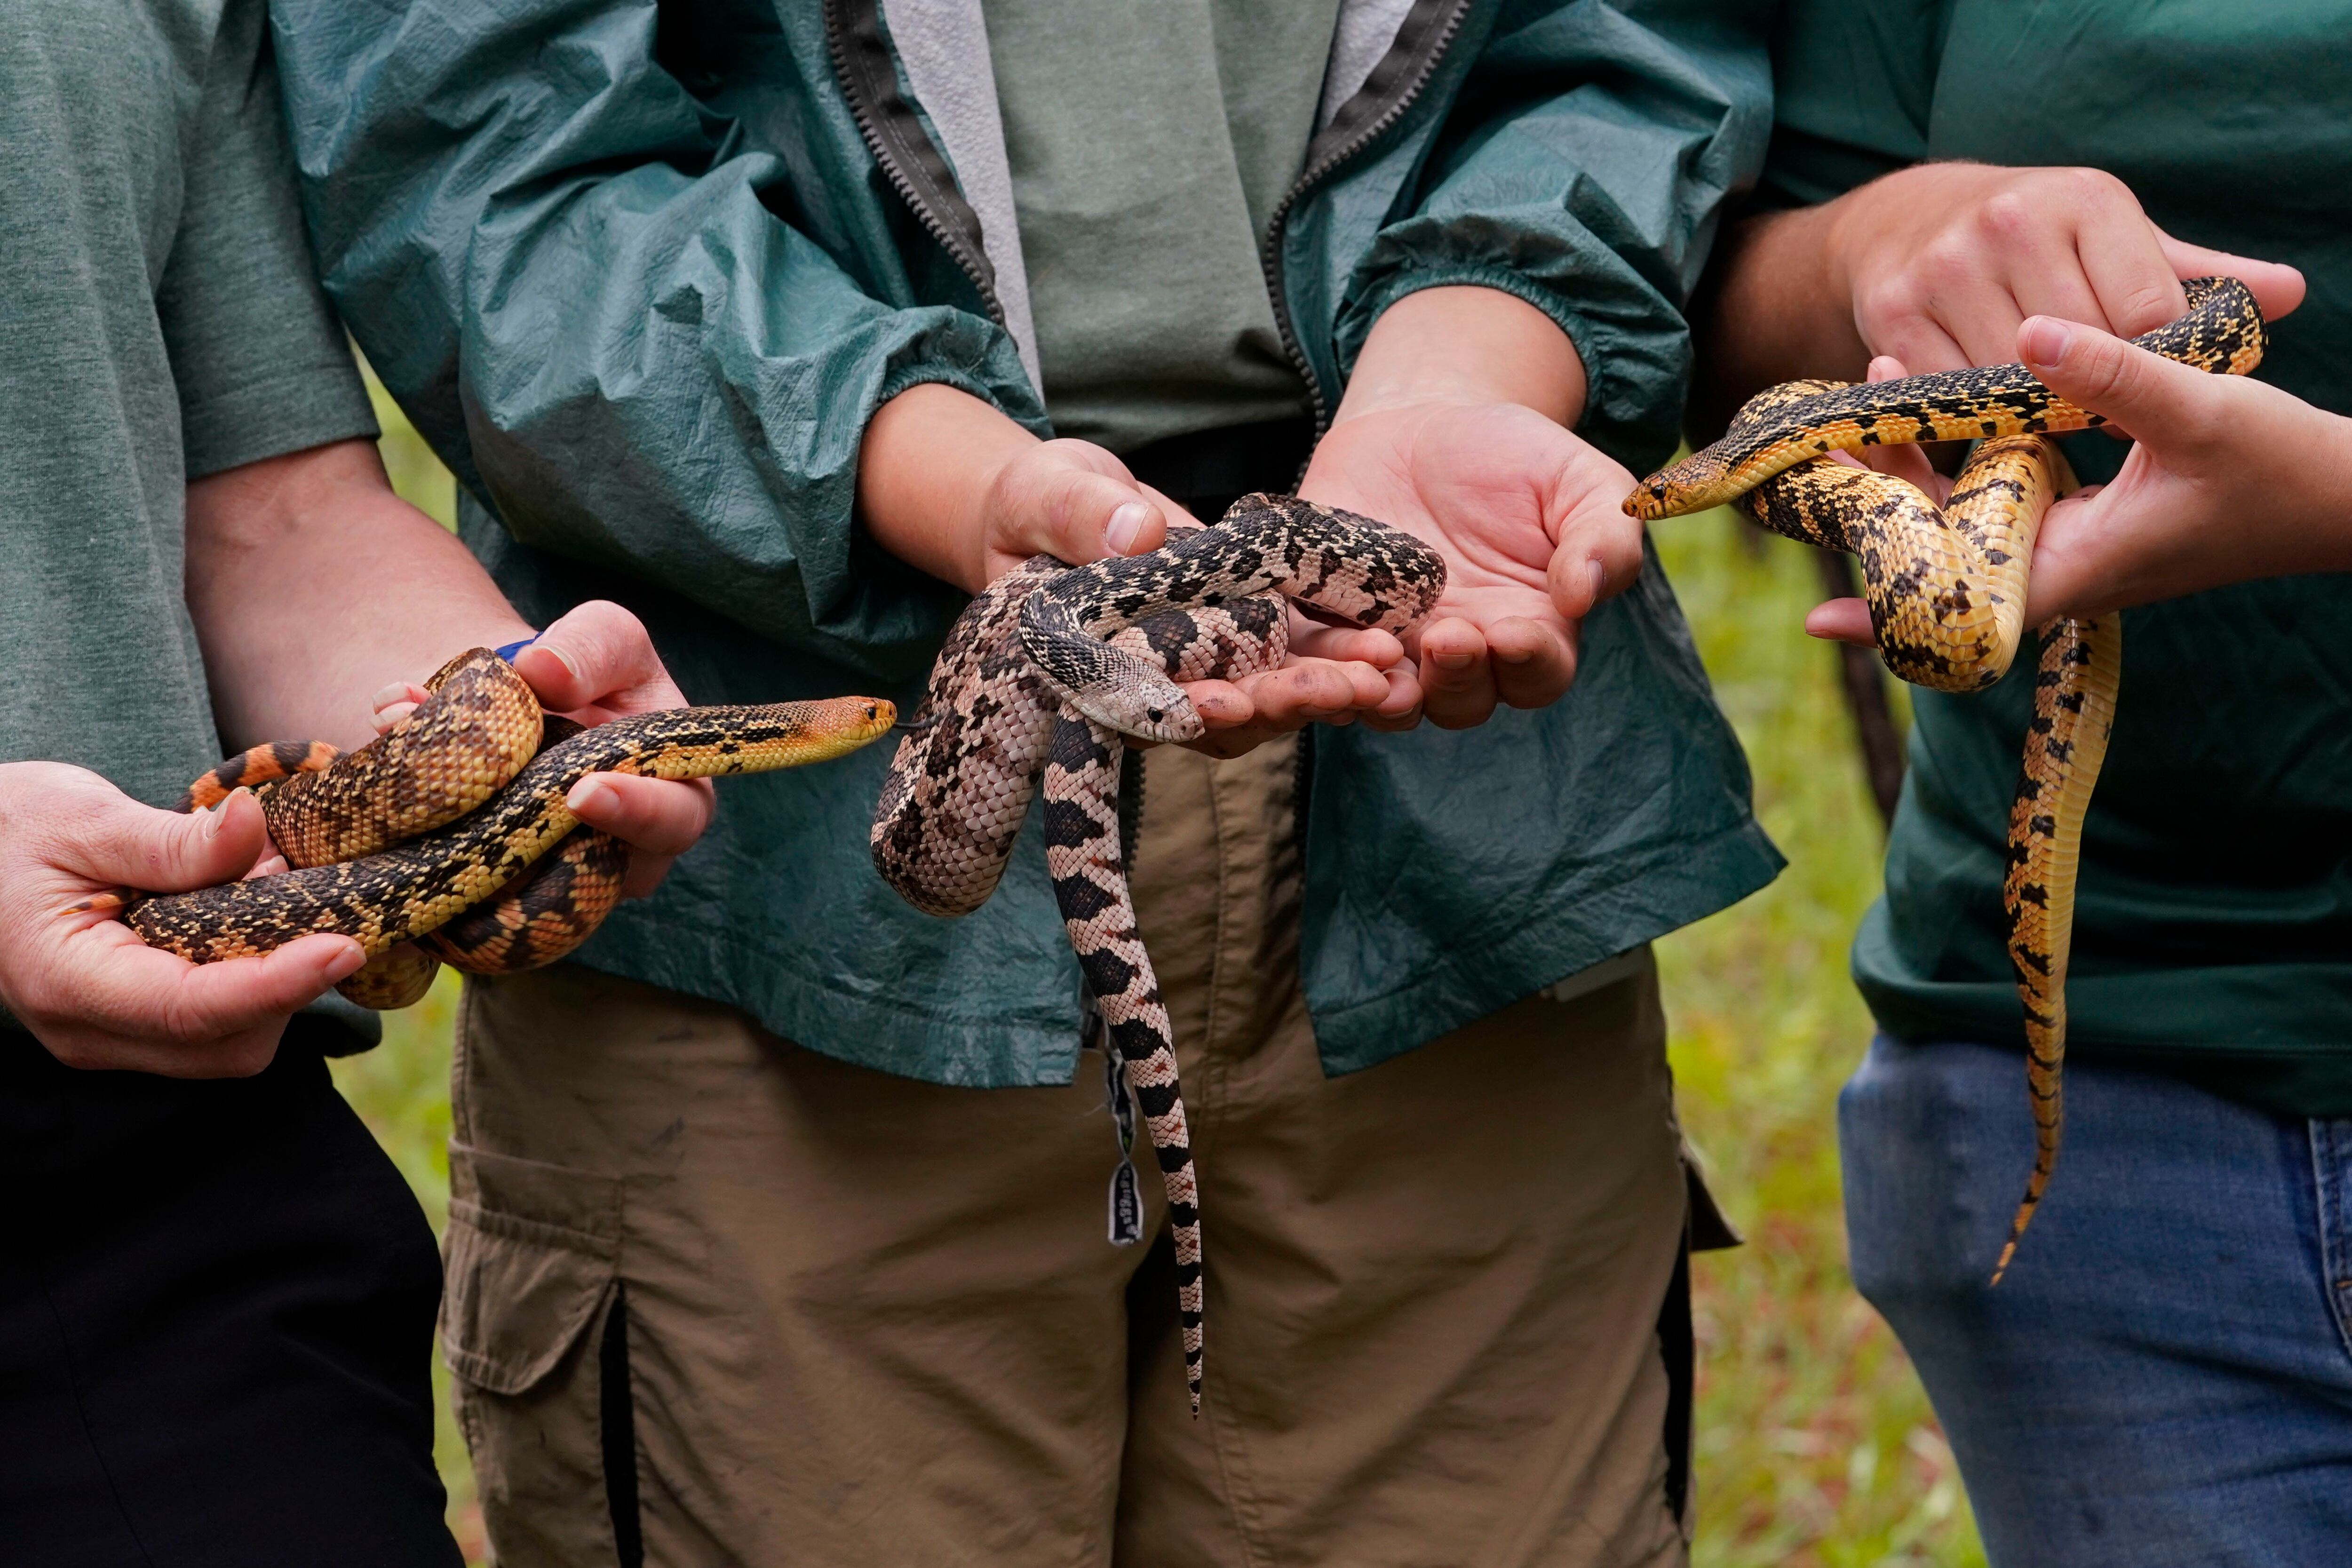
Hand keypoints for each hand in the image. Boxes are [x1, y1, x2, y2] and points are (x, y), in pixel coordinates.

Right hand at [0, 763, 365, 1075]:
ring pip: (231, 1044)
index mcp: (67, 981)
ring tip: (264, 890)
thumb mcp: (81, 816)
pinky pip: (217, 1028)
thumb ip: (172, 840)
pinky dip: (253, 982)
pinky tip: (248, 915)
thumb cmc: (10, 826)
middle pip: (226, 1041)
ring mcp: (112, 1038)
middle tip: (298, 888)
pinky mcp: (135, 1028)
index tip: (345, 946)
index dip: (278, 983)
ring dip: (274, 981)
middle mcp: (89, 1031)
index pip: (192, 1009)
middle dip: (284, 980)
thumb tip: (255, 826)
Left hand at [372, 601, 715, 898]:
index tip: (584, 792)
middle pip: (590, 882)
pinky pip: (454, 895)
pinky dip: (407, 839)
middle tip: (482, 814)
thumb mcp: (602, 638)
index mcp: (673, 797)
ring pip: (513, 893)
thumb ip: (590, 646)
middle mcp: (620, 860)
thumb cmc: (581, 674)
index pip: (674, 820)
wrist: (509, 710)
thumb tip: (544, 672)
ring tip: (393, 746)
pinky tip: (369, 775)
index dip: (639, 813)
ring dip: (450, 833)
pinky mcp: (487, 899)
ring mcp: (553, 889)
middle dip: (530, 844)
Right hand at [857, 383, 1404, 753]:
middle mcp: (1158, 688)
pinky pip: (1295, 657)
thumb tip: (1136, 532)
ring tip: (1385, 667)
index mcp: (1094, 672)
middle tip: (1351, 689)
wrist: (1058, 508)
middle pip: (1226, 716)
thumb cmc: (1031, 506)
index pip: (1142, 707)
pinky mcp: (1242, 639)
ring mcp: (1204, 668)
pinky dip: (1338, 654)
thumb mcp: (1042, 496)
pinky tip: (1390, 644)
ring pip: (1272, 697)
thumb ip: (1077, 514)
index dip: (1185, 710)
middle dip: (1285, 704)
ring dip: (1328, 687)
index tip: (1226, 702)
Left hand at [1302, 286, 1638, 729]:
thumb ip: (1601, 535)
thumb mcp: (1576, 481)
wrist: (1422, 424)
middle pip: (1461, 701)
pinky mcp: (1327, 627)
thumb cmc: (1513, 457)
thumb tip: (1586, 593)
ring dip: (1383, 693)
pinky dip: (1315, 669)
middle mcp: (1460, 656)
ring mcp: (1391, 647)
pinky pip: (1317, 667)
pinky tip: (1314, 655)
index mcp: (1529, 632)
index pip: (1536, 673)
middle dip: (1455, 677)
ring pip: (1388, 700)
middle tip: (1446, 638)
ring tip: (1380, 662)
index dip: (1528, 663)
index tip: (1514, 633)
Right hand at [1695, 163, 2304, 430]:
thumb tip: (2289, 295)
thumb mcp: (2118, 243)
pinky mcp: (1892, 313)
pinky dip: (1971, 412)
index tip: (2143, 388)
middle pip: (2078, 351)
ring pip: (2010, 380)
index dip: (2150, 365)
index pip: (2145, 312)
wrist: (1907, 221)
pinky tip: (1987, 407)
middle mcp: (2012, 223)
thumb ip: (2197, 278)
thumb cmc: (2038, 243)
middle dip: (2090, 393)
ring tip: (2043, 412)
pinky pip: (1947, 393)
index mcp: (2086, 200)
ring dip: (2030, 411)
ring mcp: (1945, 267)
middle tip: (2093, 416)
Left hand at [1802, 319, 2351, 643]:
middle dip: (1879, 504)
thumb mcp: (2200, 410)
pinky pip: (2000, 497)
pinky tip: (1935, 409)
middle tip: (1825, 439)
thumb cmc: (2285, 466)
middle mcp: (2061, 567)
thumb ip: (2113, 375)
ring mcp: (2070, 543)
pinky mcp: (2083, 514)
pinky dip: (1964, 461)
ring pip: (1965, 522)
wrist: (2346, 493)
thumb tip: (2028, 333)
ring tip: (1870, 399)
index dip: (1887, 612)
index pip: (1959, 608)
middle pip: (1941, 555)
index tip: (1814, 617)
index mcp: (2076, 566)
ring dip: (1916, 472)